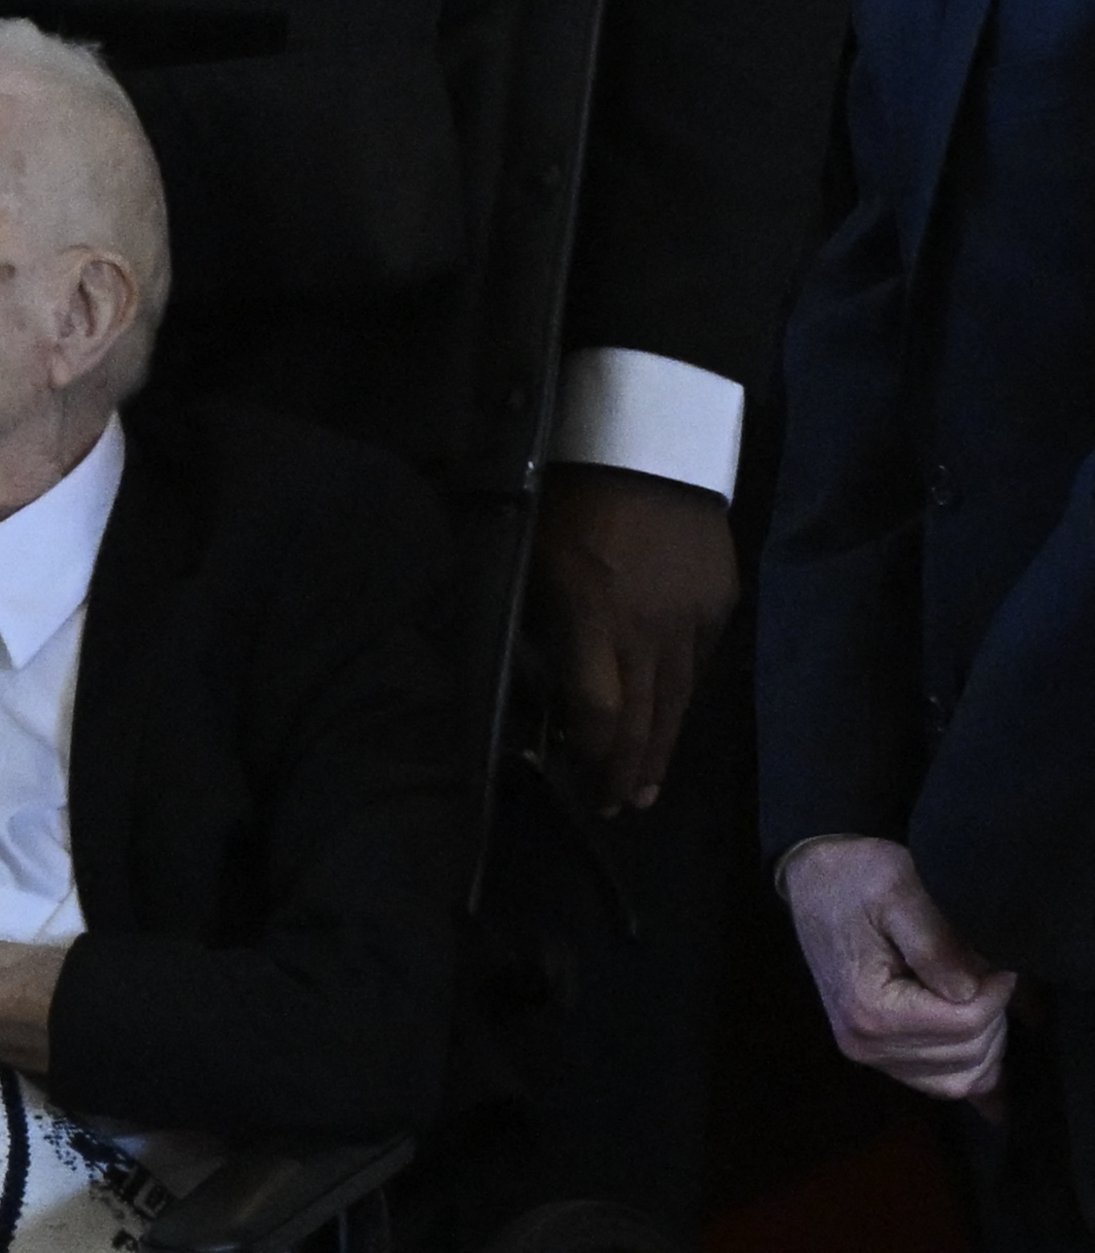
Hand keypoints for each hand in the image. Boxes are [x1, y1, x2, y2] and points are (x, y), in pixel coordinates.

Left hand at [534, 464, 737, 813]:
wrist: (651, 443)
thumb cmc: (569, 500)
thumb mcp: (533, 562)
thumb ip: (542, 629)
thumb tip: (544, 691)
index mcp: (593, 615)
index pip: (598, 709)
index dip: (592, 755)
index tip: (582, 783)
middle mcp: (647, 627)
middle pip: (642, 716)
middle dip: (626, 769)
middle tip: (615, 808)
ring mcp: (691, 617)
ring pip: (677, 700)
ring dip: (660, 749)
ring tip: (645, 789)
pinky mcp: (719, 603)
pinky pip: (698, 666)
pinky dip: (681, 700)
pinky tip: (670, 724)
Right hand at [783, 835, 1015, 1104]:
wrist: (817, 881)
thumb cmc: (856, 879)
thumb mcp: (899, 893)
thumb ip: (937, 944)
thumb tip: (973, 990)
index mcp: (868, 1009)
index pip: (965, 1023)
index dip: (997, 989)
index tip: (994, 956)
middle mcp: (864, 1044)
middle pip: (969, 1054)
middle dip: (993, 1012)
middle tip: (984, 969)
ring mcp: (870, 1054)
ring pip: (963, 1078)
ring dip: (987, 1038)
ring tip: (974, 992)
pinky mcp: (879, 1054)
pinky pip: (943, 1084)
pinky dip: (970, 1064)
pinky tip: (974, 1030)